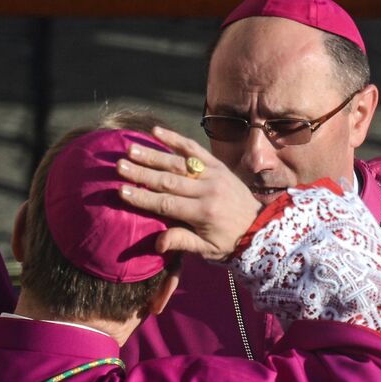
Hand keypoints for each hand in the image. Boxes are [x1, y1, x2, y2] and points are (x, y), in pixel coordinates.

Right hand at [115, 126, 260, 261]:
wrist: (261, 228)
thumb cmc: (229, 243)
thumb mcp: (208, 250)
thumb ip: (183, 242)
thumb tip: (157, 243)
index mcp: (203, 213)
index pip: (166, 204)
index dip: (143, 197)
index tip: (120, 191)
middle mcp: (208, 190)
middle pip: (168, 180)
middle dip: (141, 173)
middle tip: (119, 165)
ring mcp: (214, 175)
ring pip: (178, 163)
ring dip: (152, 154)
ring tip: (130, 148)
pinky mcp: (218, 165)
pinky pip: (194, 149)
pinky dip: (175, 139)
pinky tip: (156, 131)